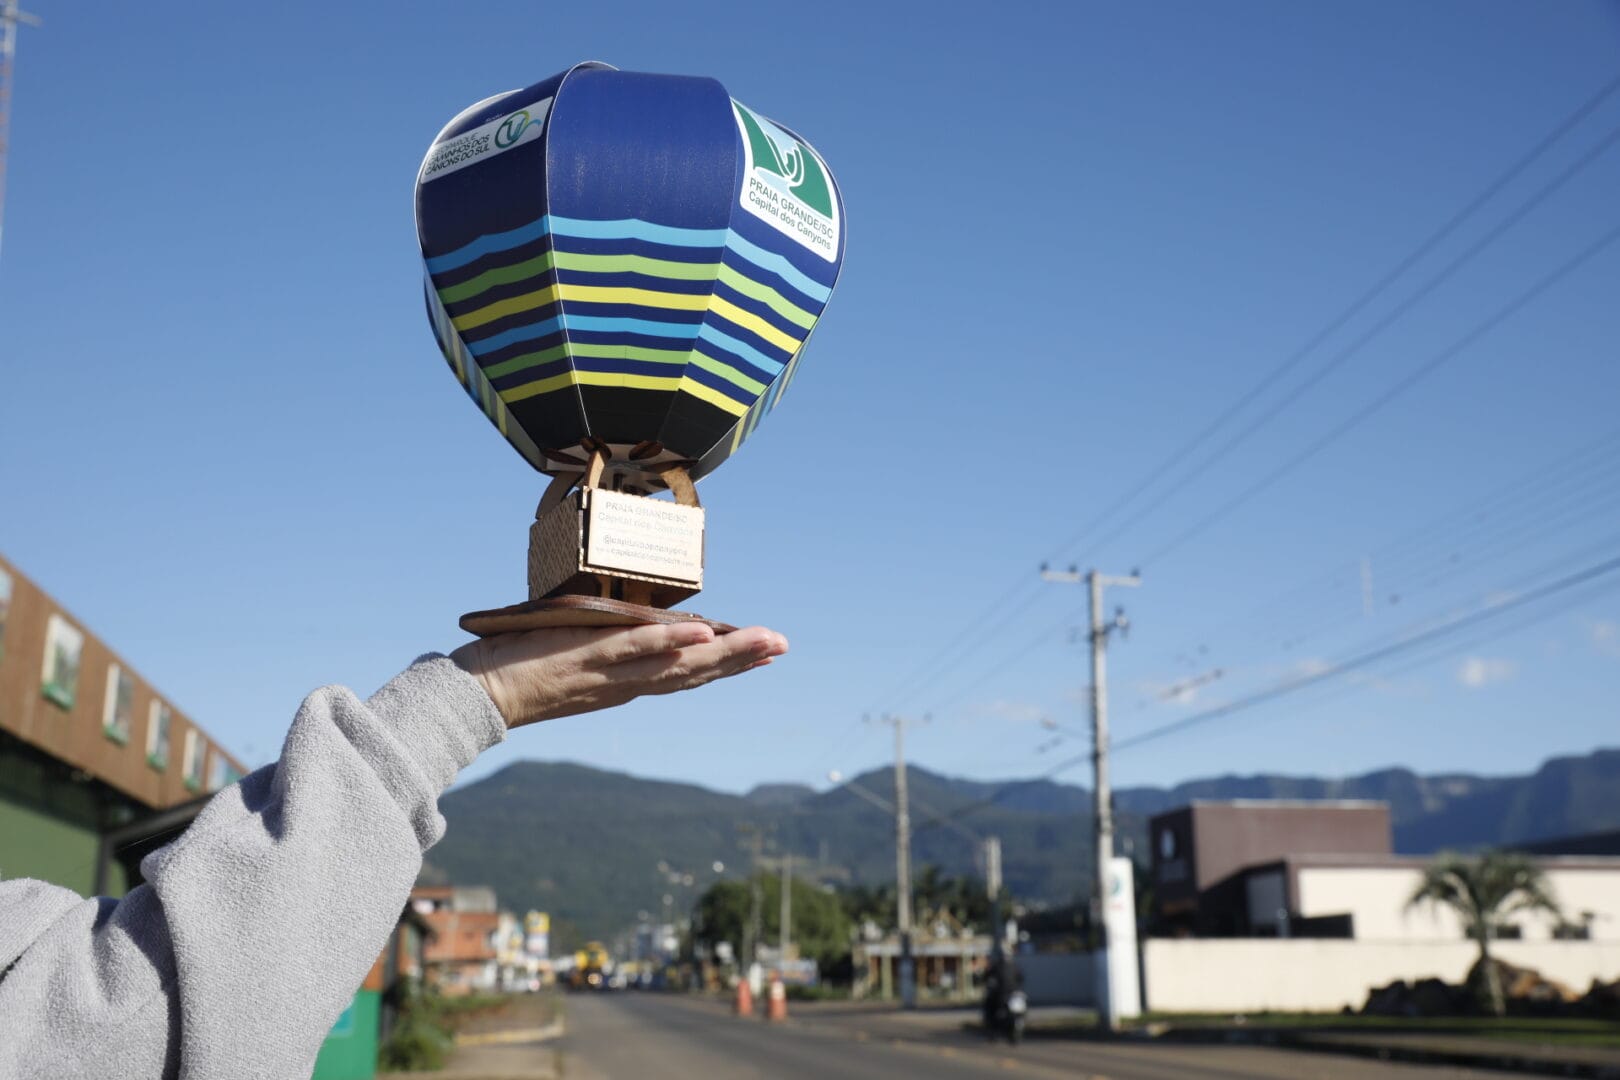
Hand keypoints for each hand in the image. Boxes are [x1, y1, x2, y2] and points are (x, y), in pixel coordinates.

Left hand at [450, 622, 787, 729]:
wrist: (478, 695)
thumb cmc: (515, 673)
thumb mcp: (569, 657)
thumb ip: (596, 642)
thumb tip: (613, 618)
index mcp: (624, 683)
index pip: (686, 674)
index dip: (727, 665)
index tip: (763, 653)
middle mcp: (626, 682)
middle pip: (695, 673)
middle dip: (742, 659)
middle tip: (783, 645)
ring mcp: (611, 669)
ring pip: (678, 663)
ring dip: (725, 653)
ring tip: (764, 640)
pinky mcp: (590, 654)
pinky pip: (637, 647)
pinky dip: (671, 642)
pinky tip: (702, 635)